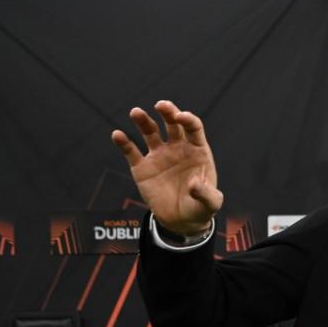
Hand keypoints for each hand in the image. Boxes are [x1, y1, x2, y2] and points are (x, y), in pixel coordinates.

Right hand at [112, 100, 222, 235]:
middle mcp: (177, 148)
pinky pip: (131, 151)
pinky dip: (124, 142)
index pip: (193, 128)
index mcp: (197, 150)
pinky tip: (118, 135)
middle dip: (167, 112)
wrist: (182, 221)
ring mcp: (159, 155)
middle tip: (160, 105)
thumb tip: (194, 185)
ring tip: (136, 112)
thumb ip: (206, 194)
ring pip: (150, 132)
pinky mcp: (142, 167)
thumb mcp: (210, 204)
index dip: (188, 119)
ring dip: (143, 120)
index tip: (180, 117)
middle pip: (172, 123)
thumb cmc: (200, 208)